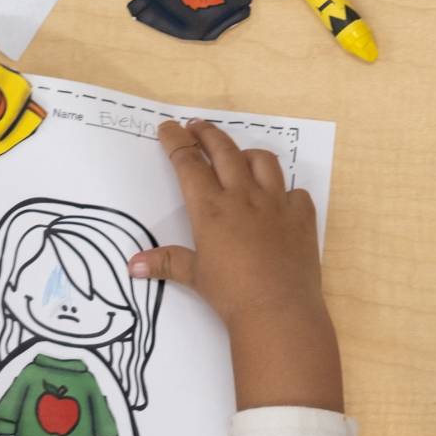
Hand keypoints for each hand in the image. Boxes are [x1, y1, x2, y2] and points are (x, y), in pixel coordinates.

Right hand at [138, 121, 340, 411]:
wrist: (279, 309)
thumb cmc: (231, 294)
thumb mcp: (195, 277)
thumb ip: (166, 263)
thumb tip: (132, 265)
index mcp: (212, 208)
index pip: (189, 164)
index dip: (176, 142)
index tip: (168, 128)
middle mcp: (244, 196)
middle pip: (224, 151)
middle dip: (208, 134)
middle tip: (197, 126)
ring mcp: (276, 203)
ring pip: (263, 161)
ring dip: (247, 153)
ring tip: (238, 155)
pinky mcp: (302, 215)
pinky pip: (295, 191)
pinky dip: (284, 190)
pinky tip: (278, 199)